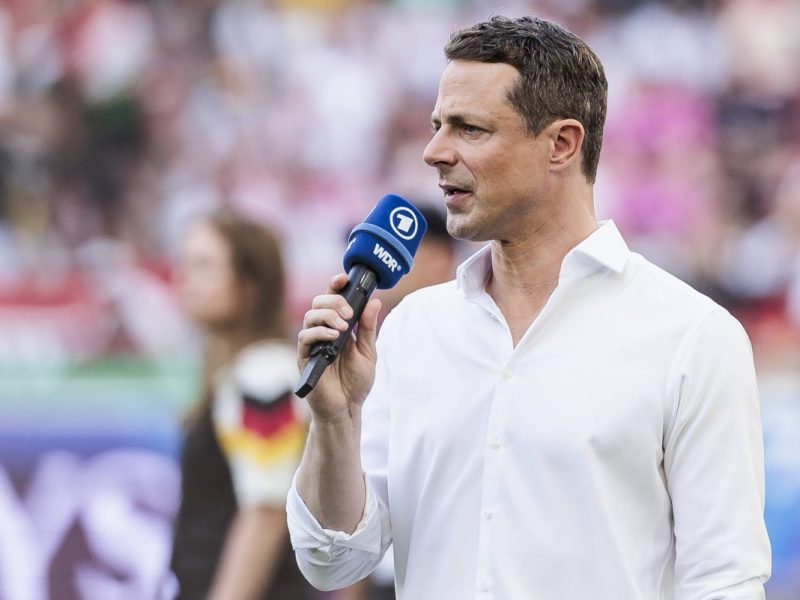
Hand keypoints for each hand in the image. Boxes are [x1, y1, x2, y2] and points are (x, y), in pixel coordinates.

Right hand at [297, 273, 381, 421]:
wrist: (347, 408)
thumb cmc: (356, 382)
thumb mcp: (368, 352)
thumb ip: (368, 327)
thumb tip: (375, 301)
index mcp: (337, 327)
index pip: (332, 300)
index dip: (335, 286)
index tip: (344, 278)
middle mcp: (322, 332)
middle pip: (318, 302)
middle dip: (334, 301)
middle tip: (349, 313)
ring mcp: (312, 344)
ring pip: (310, 317)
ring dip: (327, 316)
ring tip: (343, 326)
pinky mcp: (304, 357)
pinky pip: (305, 337)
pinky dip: (319, 333)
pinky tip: (333, 337)